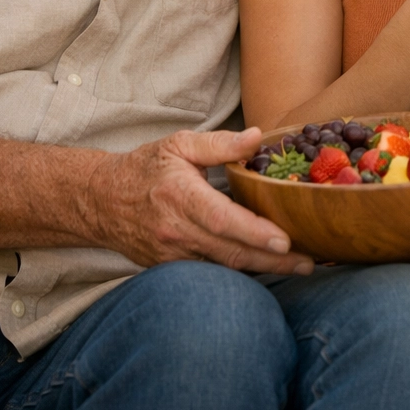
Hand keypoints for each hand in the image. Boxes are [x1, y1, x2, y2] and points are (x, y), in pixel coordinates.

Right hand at [87, 127, 313, 274]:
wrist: (101, 201)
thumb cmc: (145, 167)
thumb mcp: (179, 144)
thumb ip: (219, 143)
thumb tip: (257, 137)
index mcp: (180, 196)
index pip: (221, 219)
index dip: (253, 232)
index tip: (284, 240)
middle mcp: (176, 231)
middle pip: (230, 252)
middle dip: (272, 261)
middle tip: (308, 262)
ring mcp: (172, 255)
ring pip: (223, 268)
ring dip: (262, 270)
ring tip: (298, 266)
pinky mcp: (170, 268)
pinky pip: (211, 271)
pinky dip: (240, 272)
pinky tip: (266, 267)